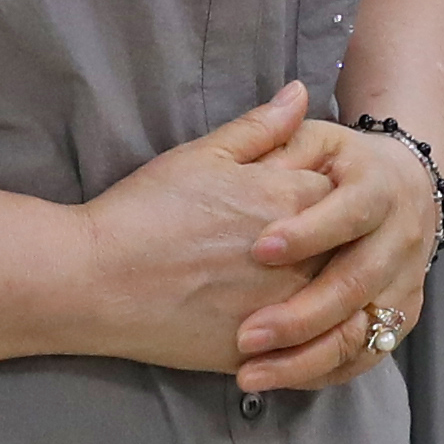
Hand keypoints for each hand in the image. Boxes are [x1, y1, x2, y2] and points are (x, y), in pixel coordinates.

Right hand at [70, 86, 337, 371]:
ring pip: (336, 304)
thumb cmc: (144, 212)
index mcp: (289, 199)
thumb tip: (300, 92)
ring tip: (295, 288)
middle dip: (338, 247)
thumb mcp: (201, 155)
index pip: (346, 195)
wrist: (94, 281)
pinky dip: (311, 340)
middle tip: (313, 249)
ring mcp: (286, 307)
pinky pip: (311, 349)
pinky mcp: (266, 351)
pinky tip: (289, 327)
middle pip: (349, 250)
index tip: (311, 203)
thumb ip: (260, 127)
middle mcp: (301, 256)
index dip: (329, 197)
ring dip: (329, 296)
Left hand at [228, 115, 443, 395]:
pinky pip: (363, 356)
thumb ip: (285, 127)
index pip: (351, 212)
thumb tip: (288, 93)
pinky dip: (320, 372)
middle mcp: (401, 239)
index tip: (259, 249)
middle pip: (358, 283)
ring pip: (363, 332)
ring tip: (250, 372)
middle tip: (246, 334)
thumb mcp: (315, 140)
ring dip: (306, 357)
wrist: (406, 190)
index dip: (309, 232)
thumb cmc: (342, 166)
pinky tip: (274, 377)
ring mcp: (405, 283)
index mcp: (379, 187)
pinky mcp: (400, 318)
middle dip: (302, 313)